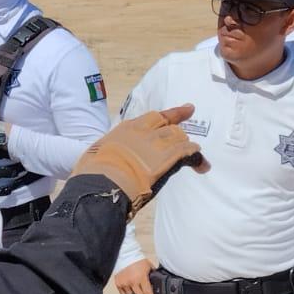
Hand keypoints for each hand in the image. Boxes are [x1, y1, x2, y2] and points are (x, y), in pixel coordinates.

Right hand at [73, 104, 205, 212]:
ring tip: (191, 154)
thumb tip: (108, 162)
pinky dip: (197, 158)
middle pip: (168, 126)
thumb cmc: (93, 175)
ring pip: (180, 138)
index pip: (152, 118)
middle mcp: (144, 132)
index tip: (186, 110)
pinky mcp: (168, 158)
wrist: (102, 184)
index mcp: (126, 130)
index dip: (171, 114)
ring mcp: (157, 143)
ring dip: (185, 146)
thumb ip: (111, 154)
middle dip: (177, 130)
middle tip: (186, 131)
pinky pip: (189, 152)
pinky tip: (201, 165)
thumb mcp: (98, 156)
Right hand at [114, 259, 153, 293]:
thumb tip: (157, 282)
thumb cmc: (137, 260)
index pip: (147, 292)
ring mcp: (124, 283)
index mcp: (141, 277)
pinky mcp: (118, 283)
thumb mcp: (149, 266)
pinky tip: (131, 293)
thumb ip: (153, 274)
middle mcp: (132, 282)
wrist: (125, 255)